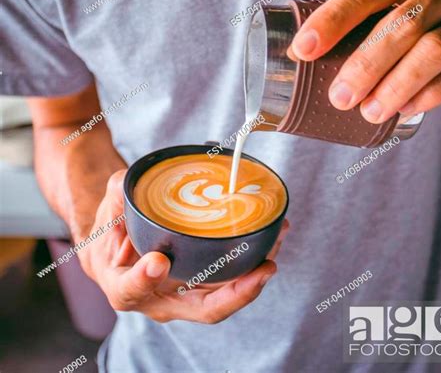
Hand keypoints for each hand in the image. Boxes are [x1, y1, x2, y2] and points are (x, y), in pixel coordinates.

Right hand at [78, 170, 288, 323]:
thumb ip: (116, 197)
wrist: (119, 247)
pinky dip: (254, 260)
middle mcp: (162, 298)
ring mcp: (187, 292)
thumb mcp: (107, 211)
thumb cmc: (111, 232)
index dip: (145, 280)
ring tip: (277, 237)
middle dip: (239, 292)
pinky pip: (233, 278)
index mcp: (125, 286)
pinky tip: (271, 234)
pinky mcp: (204, 281)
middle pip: (203, 309)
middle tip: (264, 266)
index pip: (133, 291)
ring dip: (257, 273)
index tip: (157, 261)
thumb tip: (131, 188)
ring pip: (227, 295)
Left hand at [288, 0, 440, 122]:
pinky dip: (428, 95)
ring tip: (368, 112)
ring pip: (433, 50)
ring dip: (395, 86)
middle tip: (340, 97)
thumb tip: (299, 55)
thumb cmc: (423, 14)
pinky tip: (403, 110)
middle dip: (364, 65)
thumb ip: (360, 21)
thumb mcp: (396, 1)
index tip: (303, 50)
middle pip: (401, 24)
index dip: (332, 20)